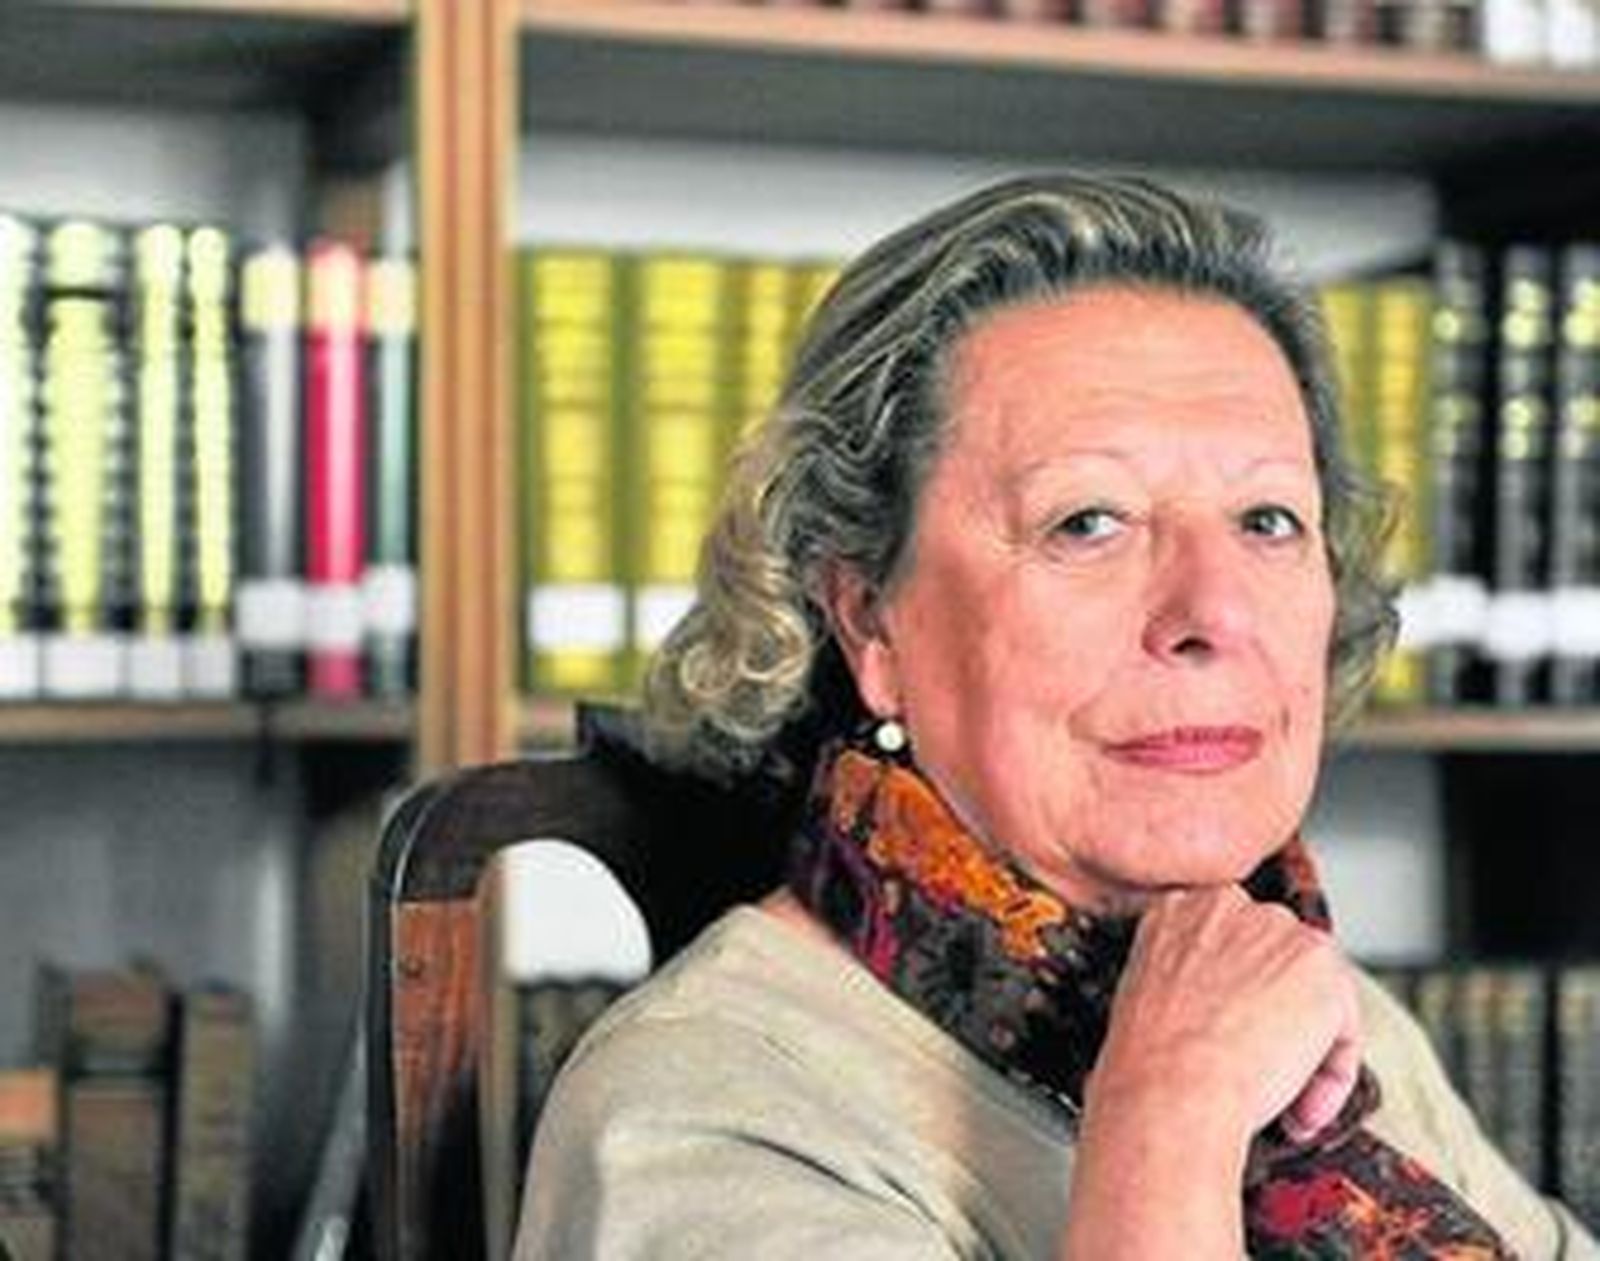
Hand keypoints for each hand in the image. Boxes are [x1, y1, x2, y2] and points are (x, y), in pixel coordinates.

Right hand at [1089, 885, 1361, 1147]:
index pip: (1231, 946)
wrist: (1170, 1090)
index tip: (1230, 1044)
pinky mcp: (1322, 968)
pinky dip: (1331, 1079)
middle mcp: (1228, 907)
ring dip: (1306, 1054)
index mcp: (1176, 909)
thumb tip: (1224, 1012)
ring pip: (1314, 999)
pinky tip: (1300, 1112)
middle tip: (1260, 1074)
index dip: (1237, 1003)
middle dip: (1276, 1021)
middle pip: (1277, 964)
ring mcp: (1278, 932)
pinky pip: (1344, 1034)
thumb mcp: (1146, 999)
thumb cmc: (1148, 1065)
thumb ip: (1188, 982)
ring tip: (1282, 1102)